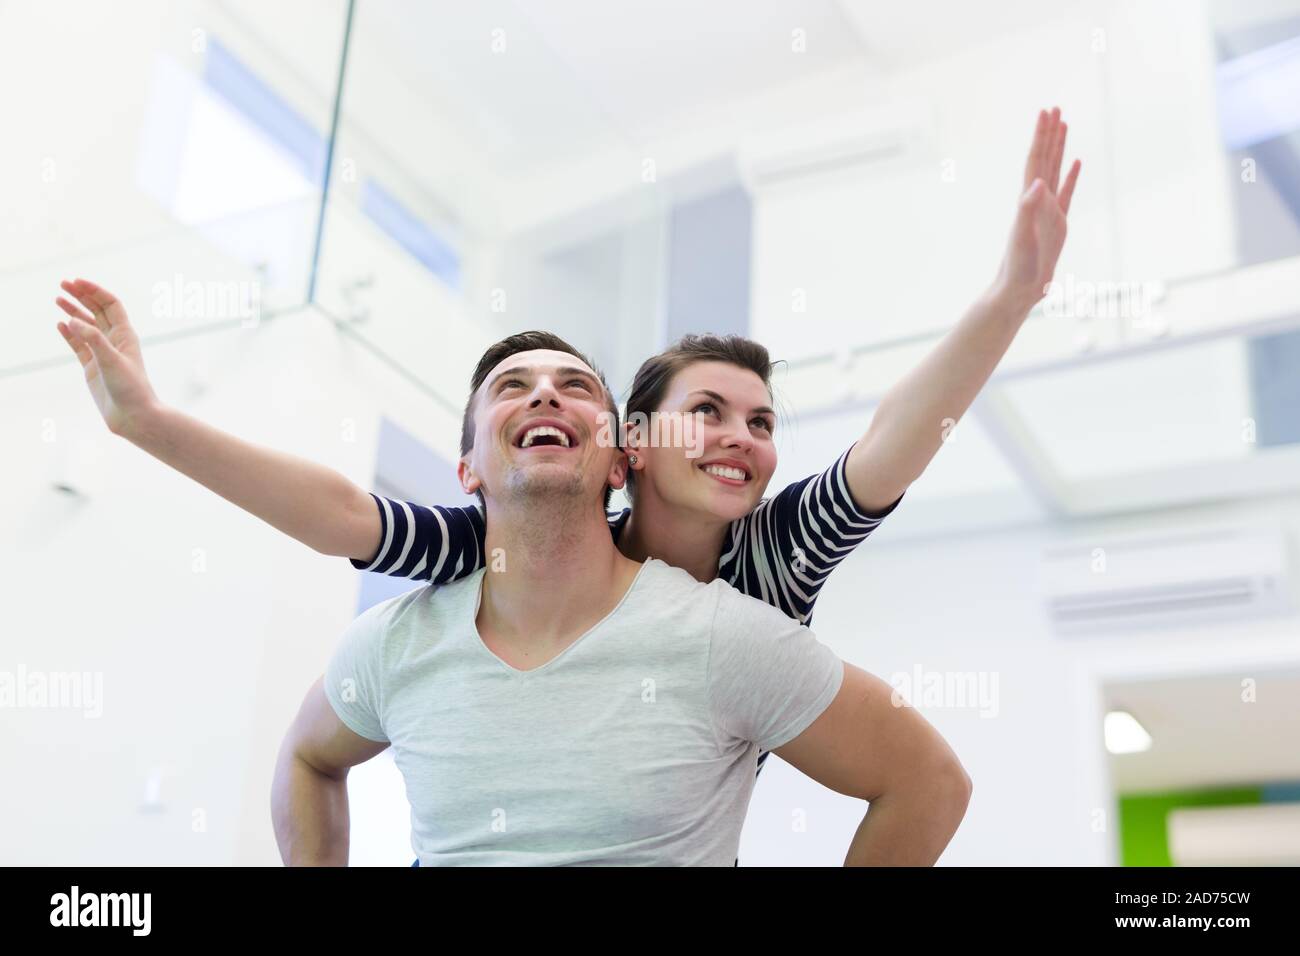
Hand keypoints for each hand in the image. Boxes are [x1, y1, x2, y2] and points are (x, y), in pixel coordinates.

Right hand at [55, 278, 160, 437]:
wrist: (133, 416)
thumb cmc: (130, 388)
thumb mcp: (111, 360)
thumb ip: (93, 339)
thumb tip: (72, 320)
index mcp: (125, 335)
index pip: (111, 305)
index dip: (95, 291)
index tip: (77, 282)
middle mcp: (115, 341)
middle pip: (98, 311)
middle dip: (82, 296)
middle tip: (63, 284)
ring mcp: (103, 353)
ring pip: (86, 327)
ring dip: (73, 312)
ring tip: (57, 298)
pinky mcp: (93, 367)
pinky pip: (79, 345)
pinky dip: (70, 334)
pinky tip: (60, 324)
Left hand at [996, 107, 1080, 307]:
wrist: (1019, 288)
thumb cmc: (1017, 266)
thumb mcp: (1023, 238)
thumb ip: (1027, 210)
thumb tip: (1037, 183)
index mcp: (1029, 200)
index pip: (1036, 161)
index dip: (1041, 136)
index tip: (1046, 112)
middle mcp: (1037, 200)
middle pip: (1045, 159)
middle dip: (1049, 133)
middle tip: (1055, 108)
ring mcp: (1048, 210)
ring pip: (1055, 170)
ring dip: (1059, 147)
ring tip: (1064, 125)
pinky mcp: (1058, 223)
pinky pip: (1066, 192)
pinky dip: (1071, 175)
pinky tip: (1076, 163)